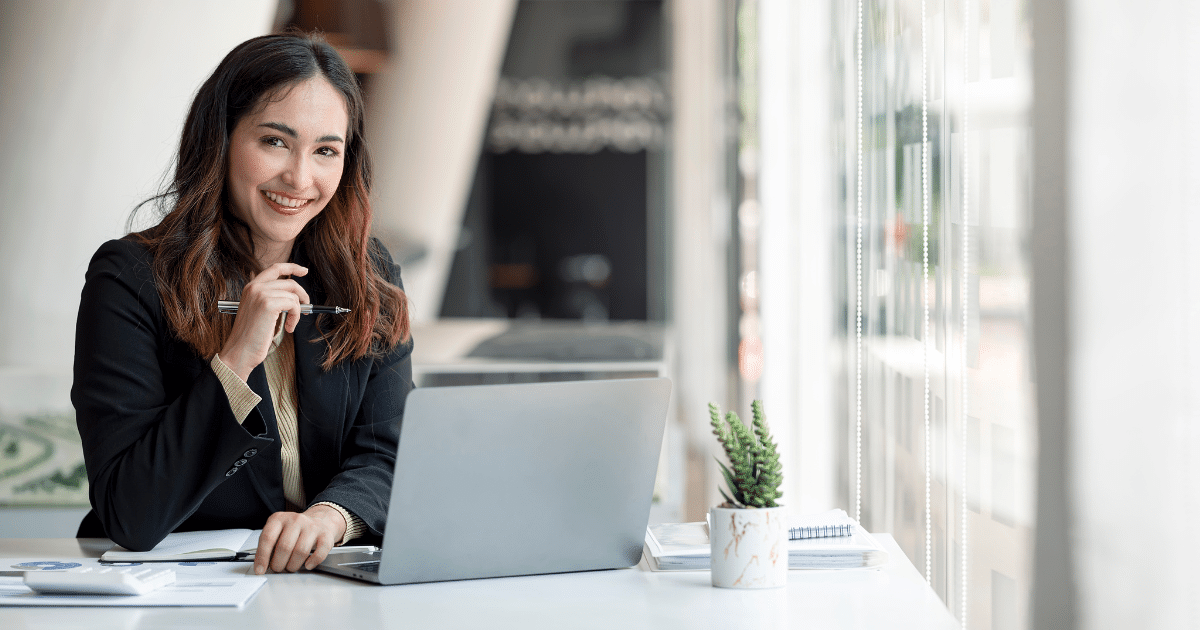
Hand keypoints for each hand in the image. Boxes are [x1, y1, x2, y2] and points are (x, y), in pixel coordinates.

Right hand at [218, 263, 310, 380]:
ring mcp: (261, 294)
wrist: (240, 351)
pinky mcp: (268, 304)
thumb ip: (271, 299)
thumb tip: (295, 296)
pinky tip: (289, 327)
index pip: (275, 268)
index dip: (292, 267)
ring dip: (297, 312)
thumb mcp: (259, 312)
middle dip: (302, 295)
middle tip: (306, 307)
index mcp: (251, 287)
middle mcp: (255, 287)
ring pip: (293, 296)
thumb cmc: (250, 336)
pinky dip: (295, 317)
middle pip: (289, 282)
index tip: (304, 270)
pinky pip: (293, 305)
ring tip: (290, 324)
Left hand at [253, 504, 346, 573]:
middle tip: (278, 568)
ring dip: (293, 565)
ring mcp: (312, 527)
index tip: (260, 570)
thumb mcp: (277, 531)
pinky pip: (320, 553)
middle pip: (284, 547)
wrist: (320, 520)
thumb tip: (261, 566)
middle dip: (279, 564)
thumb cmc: (294, 530)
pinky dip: (312, 562)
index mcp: (279, 519)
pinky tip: (308, 565)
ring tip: (291, 567)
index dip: (262, 557)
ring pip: (300, 551)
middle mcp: (296, 520)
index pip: (267, 538)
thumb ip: (268, 546)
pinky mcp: (326, 535)